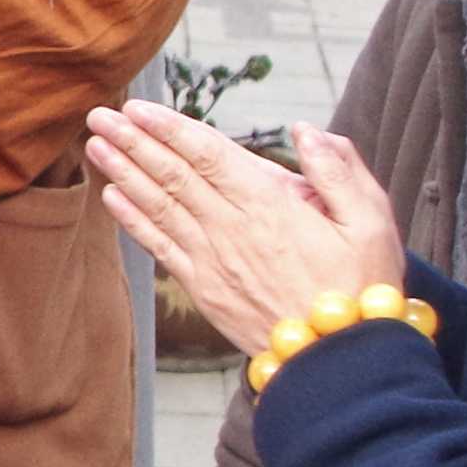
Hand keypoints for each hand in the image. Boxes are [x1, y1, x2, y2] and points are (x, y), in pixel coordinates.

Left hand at [82, 107, 405, 355]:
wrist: (338, 359)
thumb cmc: (362, 286)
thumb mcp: (371, 220)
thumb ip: (337, 169)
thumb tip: (305, 131)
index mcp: (270, 204)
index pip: (208, 154)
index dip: (170, 127)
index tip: (138, 107)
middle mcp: (231, 228)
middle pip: (173, 175)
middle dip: (133, 141)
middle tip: (98, 115)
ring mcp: (213, 261)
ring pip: (158, 207)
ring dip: (123, 173)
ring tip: (95, 145)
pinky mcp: (205, 290)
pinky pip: (160, 247)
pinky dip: (133, 220)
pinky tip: (111, 198)